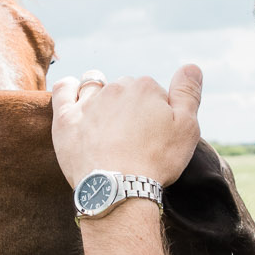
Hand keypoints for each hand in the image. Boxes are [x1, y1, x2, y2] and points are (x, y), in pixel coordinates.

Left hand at [49, 64, 203, 189]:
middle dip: (128, 105)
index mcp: (145, 87)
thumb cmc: (156, 161)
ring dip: (99, 92)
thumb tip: (191, 66)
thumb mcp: (187, 128)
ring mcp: (88, 102)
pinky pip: (63, 90)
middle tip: (130, 134)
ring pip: (94, 85)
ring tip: (104, 117)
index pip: (151, 91)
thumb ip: (188, 93)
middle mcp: (115, 88)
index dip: (154, 111)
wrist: (118, 188)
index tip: (153, 133)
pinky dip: (69, 88)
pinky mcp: (65, 118)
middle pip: (124, 89)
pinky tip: (74, 94)